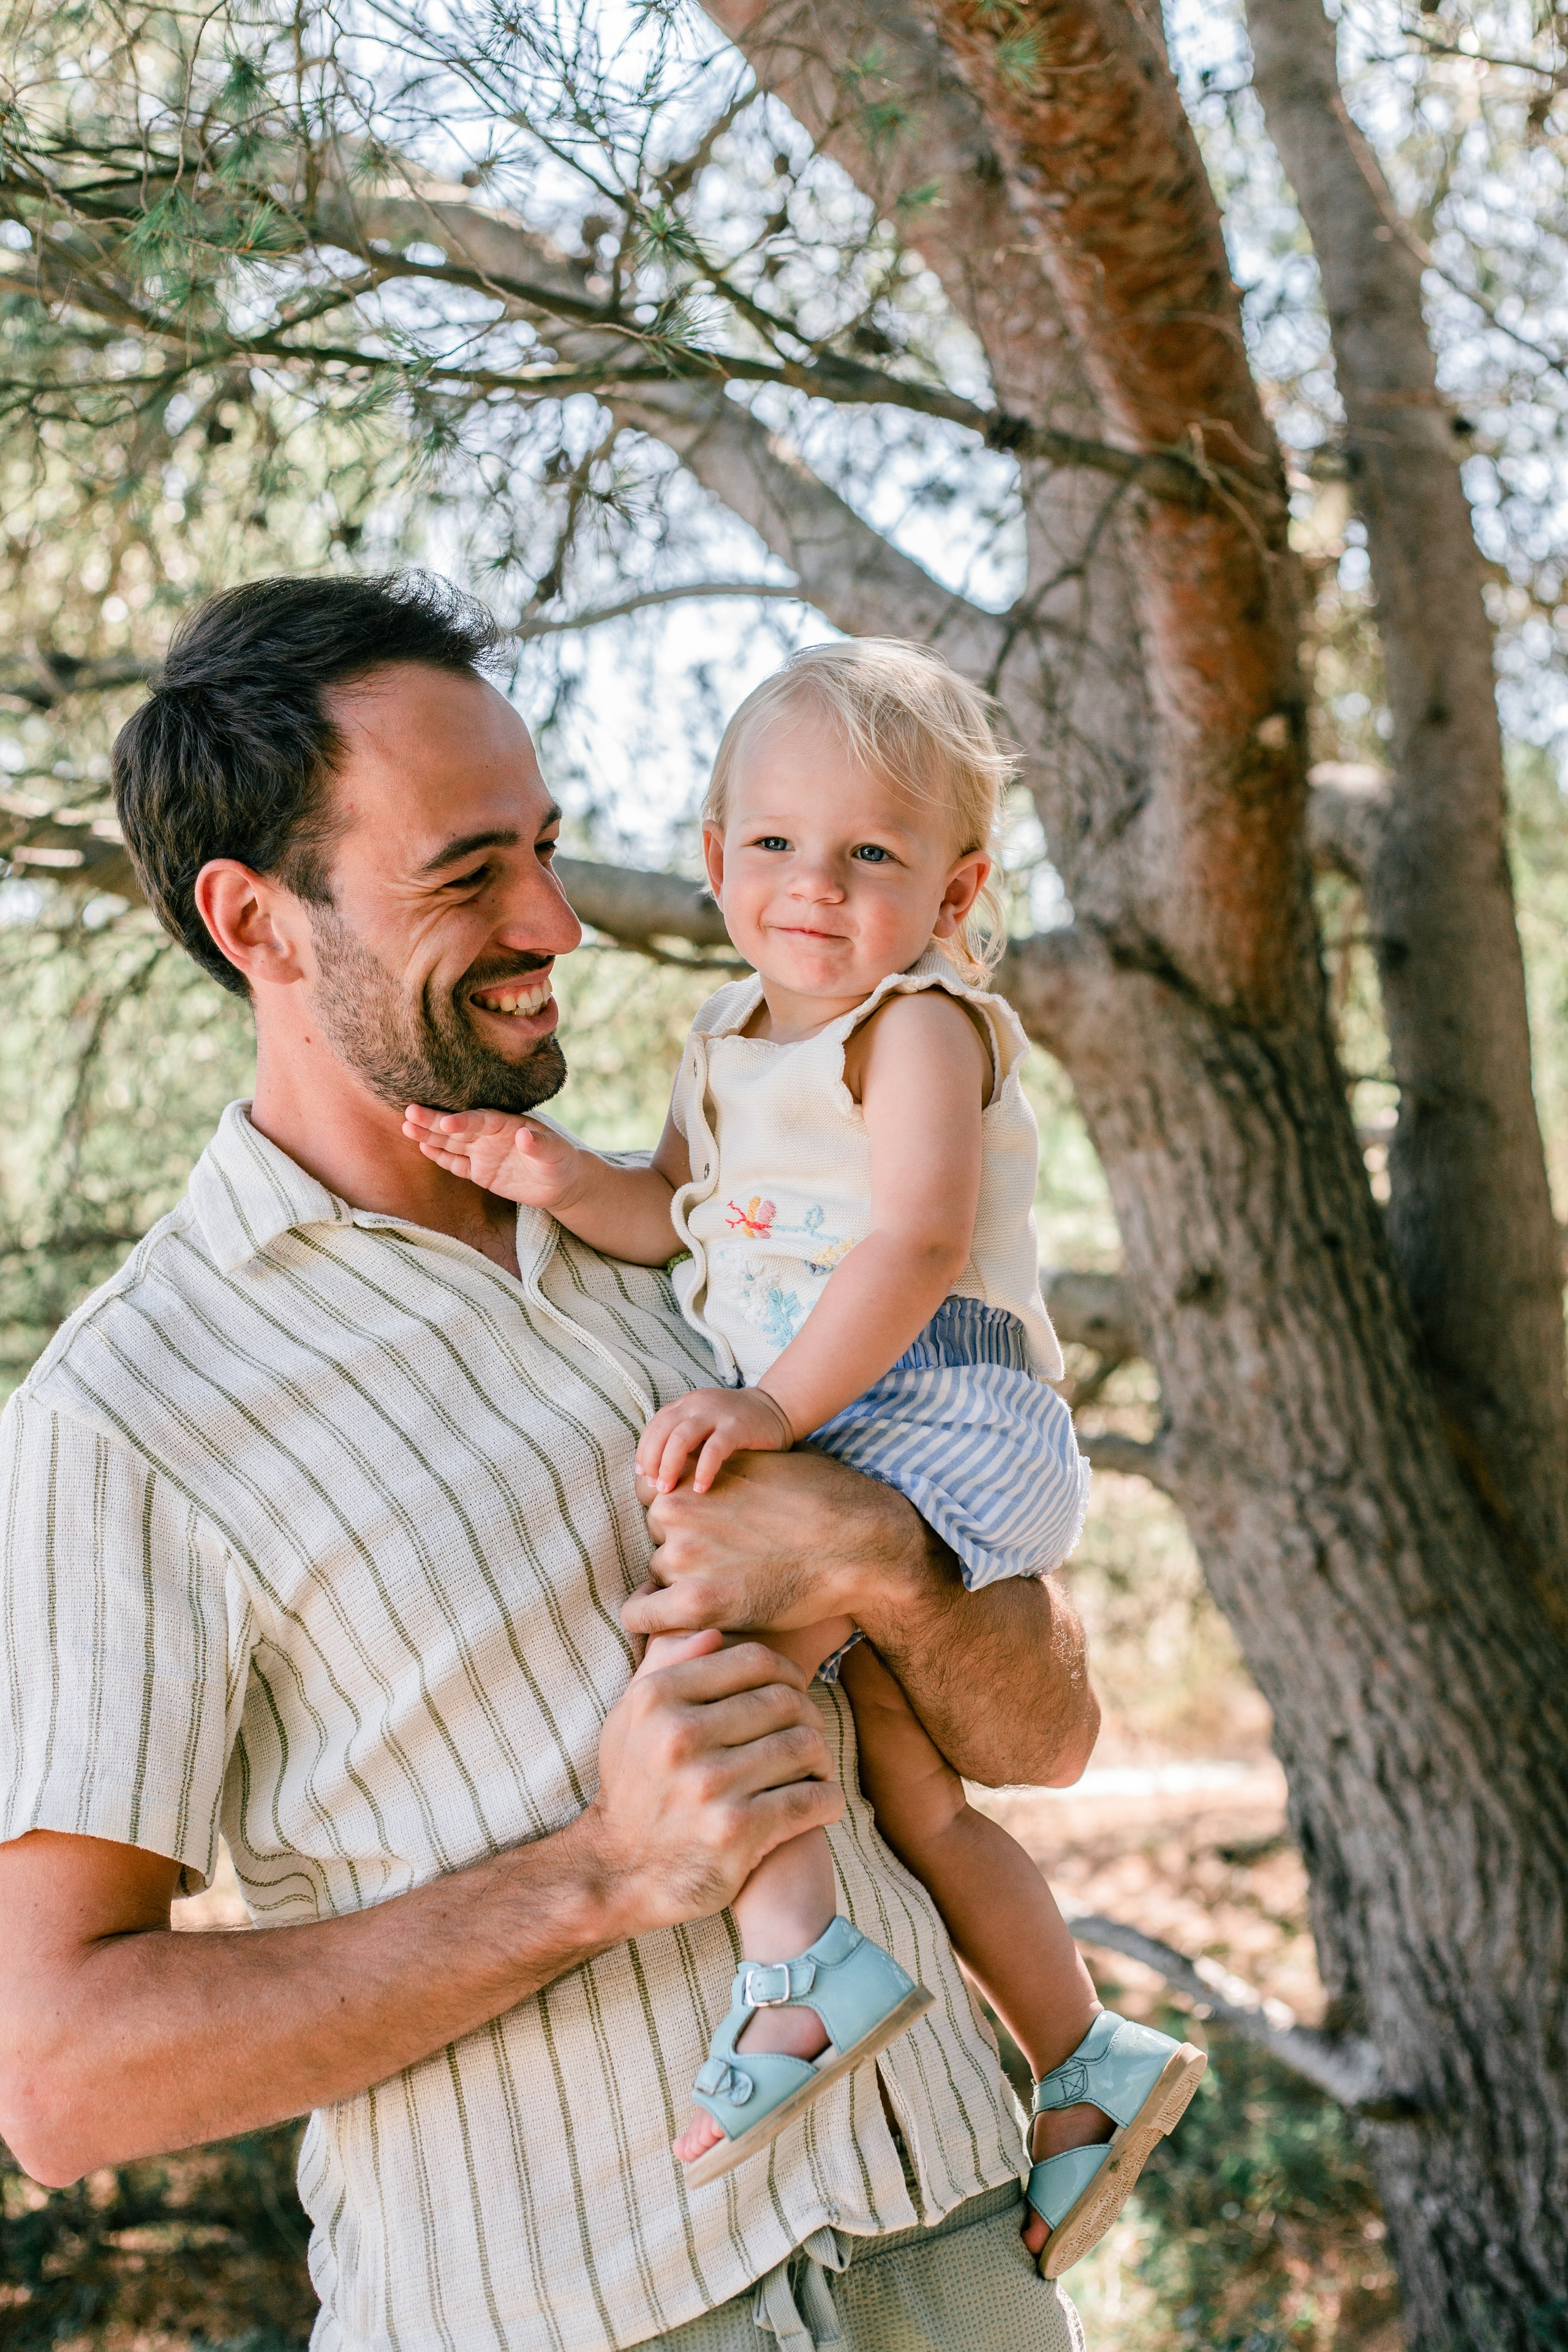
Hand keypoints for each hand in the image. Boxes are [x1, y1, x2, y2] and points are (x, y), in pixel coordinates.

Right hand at [402, 1105, 584, 1207]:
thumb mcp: (556, 1152)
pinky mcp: (480, 1171)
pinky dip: (441, 1157)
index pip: (482, 1120)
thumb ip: (540, 1144)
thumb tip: (524, 1135)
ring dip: (430, 1135)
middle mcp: (490, 1136)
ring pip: (452, 1143)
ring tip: (407, 1127)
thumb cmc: (561, 1161)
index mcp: (507, 1124)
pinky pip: (457, 1164)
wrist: (561, 1182)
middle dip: (435, 1120)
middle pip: (459, 1127)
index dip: (465, 1120)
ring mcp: (483, 1153)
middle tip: (409, 1112)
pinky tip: (423, 1146)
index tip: (447, 1120)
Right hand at [572, 1629, 841, 1933]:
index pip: (756, 1661)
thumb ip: (666, 1667)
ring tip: (814, 1770)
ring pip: (806, 1747)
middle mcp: (681, 1737)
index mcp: (659, 1698)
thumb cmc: (634, 1786)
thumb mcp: (630, 1718)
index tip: (793, 1694)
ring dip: (821, 1760)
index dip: (788, 1673)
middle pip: (786, 1702)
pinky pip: (812, 1799)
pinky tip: (819, 1802)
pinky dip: (827, 1799)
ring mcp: (710, 1785)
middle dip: (809, 1717)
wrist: (617, 1872)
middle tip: (809, 1737)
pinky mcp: (737, 1831)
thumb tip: (714, 1631)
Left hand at [623, 1447, 928, 1646]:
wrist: (857, 1545)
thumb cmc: (820, 1499)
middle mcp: (675, 1511)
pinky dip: (652, 1622)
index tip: (705, 1529)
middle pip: (659, 1538)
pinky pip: (641, 1617)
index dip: (682, 1514)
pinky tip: (679, 1624)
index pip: (655, 1498)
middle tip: (729, 1562)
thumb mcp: (759, 1462)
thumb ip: (716, 1468)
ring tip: (734, 1588)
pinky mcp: (697, 1603)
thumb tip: (686, 1471)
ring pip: (660, 1575)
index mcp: (688, 1473)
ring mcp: (682, 1556)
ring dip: (684, 1584)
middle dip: (686, 1549)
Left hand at [635, 1385, 794, 1495]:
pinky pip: (713, 1450)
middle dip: (653, 1461)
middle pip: (662, 1432)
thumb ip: (685, 1439)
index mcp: (686, 1404)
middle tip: (655, 1487)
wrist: (778, 1409)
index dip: (645, 1451)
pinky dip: (703, 1470)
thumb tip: (657, 1474)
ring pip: (680, 1438)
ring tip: (668, 1489)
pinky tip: (701, 1489)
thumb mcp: (706, 1425)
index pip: (655, 1426)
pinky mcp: (737, 1427)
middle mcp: (697, 1405)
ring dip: (669, 1466)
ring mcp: (717, 1414)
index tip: (644, 1474)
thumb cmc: (738, 1427)